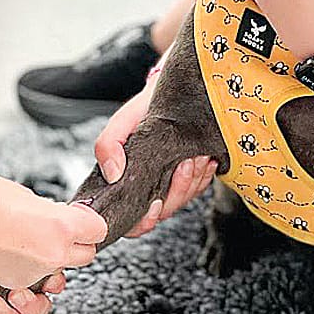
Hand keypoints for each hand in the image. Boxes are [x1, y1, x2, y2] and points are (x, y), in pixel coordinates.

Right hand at [0, 174, 109, 289]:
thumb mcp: (23, 195)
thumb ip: (45, 211)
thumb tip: (52, 216)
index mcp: (61, 227)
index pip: (97, 228)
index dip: (88, 220)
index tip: (79, 215)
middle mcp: (52, 255)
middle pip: (86, 254)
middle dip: (77, 242)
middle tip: (64, 231)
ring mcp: (32, 275)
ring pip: (60, 276)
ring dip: (54, 265)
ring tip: (39, 249)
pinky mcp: (12, 285)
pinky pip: (32, 288)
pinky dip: (27, 278)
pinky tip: (17, 266)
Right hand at [94, 82, 215, 237]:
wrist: (170, 92)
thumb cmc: (144, 109)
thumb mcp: (122, 122)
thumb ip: (108, 146)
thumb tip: (113, 175)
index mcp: (127, 183)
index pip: (132, 221)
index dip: (143, 220)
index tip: (155, 201)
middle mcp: (148, 188)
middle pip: (163, 213)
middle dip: (177, 190)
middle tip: (184, 164)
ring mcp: (170, 184)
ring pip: (184, 201)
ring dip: (192, 181)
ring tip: (195, 156)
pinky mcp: (191, 177)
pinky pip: (200, 189)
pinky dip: (205, 176)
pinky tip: (205, 159)